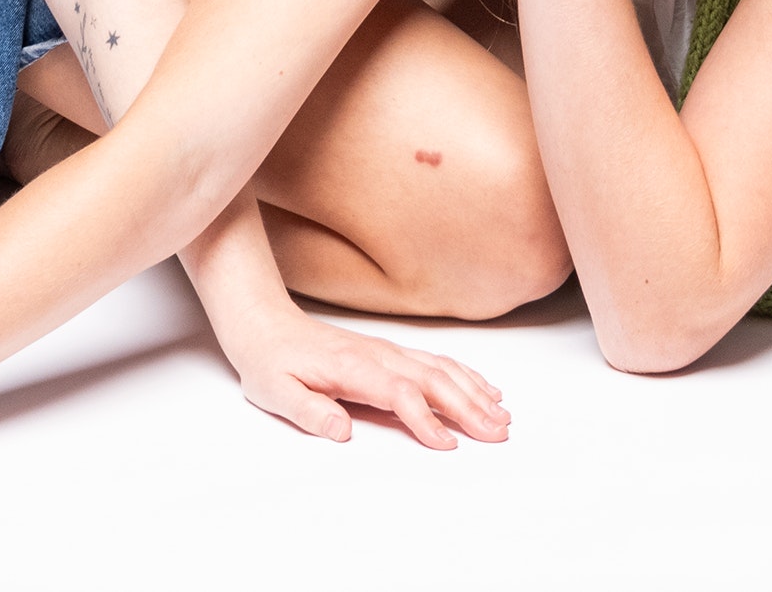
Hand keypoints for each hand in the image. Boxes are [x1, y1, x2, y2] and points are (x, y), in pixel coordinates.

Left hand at [214, 311, 512, 454]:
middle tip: (498, 434)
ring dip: (474, 393)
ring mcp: (389, 351)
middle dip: (468, 408)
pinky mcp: (392, 353)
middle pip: (433, 380)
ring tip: (503, 417)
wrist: (267, 325)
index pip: (400, 393)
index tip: (448, 445)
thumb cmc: (272, 363)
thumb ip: (309, 412)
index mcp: (353, 368)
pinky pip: (437, 362)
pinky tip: (486, 389)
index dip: (425, 420)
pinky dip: (466, 376)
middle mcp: (379, 356)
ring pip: (442, 370)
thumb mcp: (276, 392)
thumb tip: (342, 430)